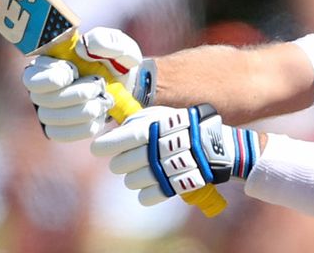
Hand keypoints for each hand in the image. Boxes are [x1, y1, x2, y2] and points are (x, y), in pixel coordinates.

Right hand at [22, 27, 151, 141]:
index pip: (31, 76)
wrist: (130, 84)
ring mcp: (49, 108)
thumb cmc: (118, 60)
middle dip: (75, 95)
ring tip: (103, 102)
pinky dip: (82, 127)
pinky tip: (99, 117)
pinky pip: (60, 134)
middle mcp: (43, 87)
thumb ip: (104, 41)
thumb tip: (82, 48)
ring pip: (50, 118)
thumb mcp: (118, 44)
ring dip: (81, 112)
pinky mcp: (60, 126)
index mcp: (49, 63)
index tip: (73, 72)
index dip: (50, 78)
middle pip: (42, 100)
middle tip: (98, 87)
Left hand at [91, 104, 259, 205]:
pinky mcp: (174, 186)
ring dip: (135, 177)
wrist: (212, 143)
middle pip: (119, 166)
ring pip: (130, 182)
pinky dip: (147, 192)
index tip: (100, 149)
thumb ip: (133, 123)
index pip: (114, 143)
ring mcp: (165, 169)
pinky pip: (146, 197)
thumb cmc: (179, 126)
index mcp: (150, 128)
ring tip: (148, 168)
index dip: (103, 147)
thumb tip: (106, 135)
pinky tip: (154, 182)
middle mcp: (155, 149)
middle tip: (133, 158)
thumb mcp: (157, 115)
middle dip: (122, 163)